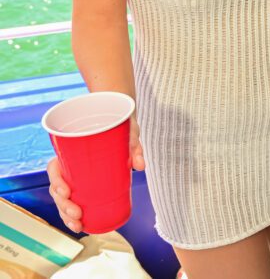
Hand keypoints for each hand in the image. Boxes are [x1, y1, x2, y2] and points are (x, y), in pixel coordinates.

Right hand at [47, 114, 144, 232]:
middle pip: (57, 188)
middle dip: (63, 206)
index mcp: (72, 149)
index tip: (66, 191)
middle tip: (77, 215)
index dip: (56, 181)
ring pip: (63, 198)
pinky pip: (74, 199)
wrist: (123, 119)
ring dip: (66, 215)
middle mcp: (71, 163)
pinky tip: (79, 225)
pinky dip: (73, 214)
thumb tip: (141, 166)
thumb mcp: (127, 130)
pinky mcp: (86, 182)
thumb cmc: (120, 123)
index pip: (54, 167)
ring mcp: (77, 174)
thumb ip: (133, 145)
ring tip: (78, 225)